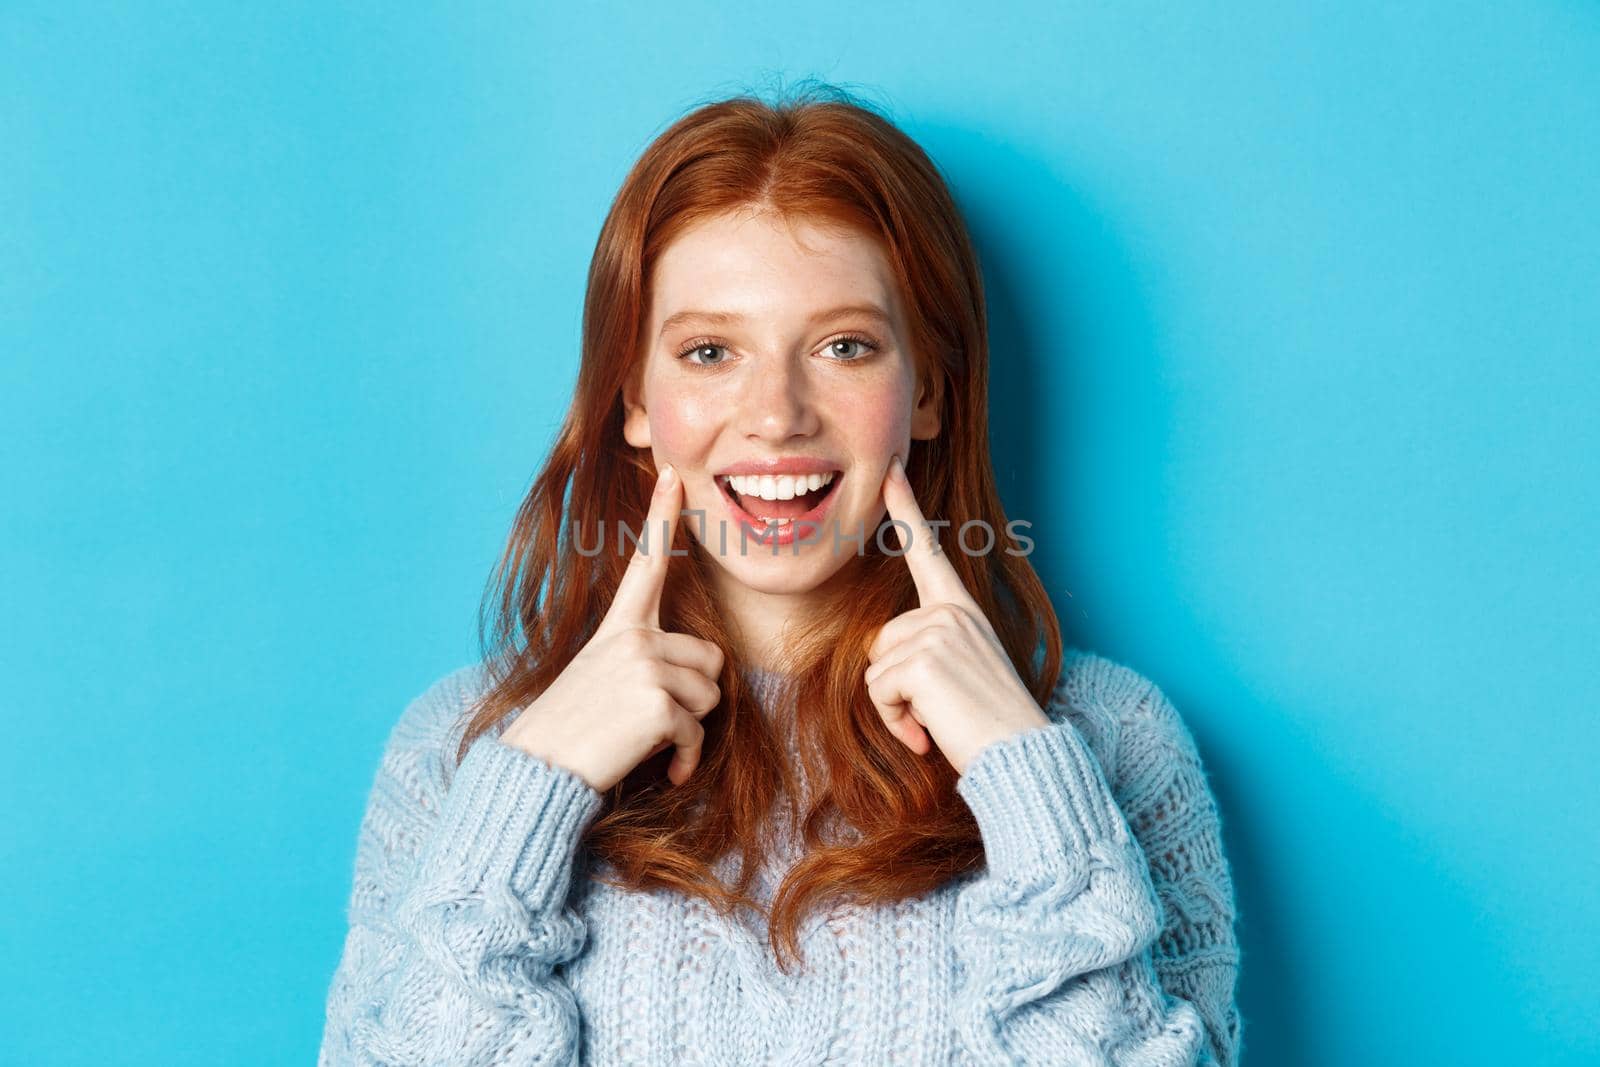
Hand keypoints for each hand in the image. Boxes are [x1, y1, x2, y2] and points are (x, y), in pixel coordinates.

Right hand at [500, 464, 723, 790]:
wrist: (537, 771)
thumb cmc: (571, 732)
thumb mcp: (600, 679)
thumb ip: (644, 662)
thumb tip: (698, 675)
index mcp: (619, 627)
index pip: (645, 563)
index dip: (659, 517)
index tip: (668, 475)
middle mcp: (635, 638)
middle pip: (711, 659)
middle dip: (696, 696)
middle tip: (653, 718)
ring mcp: (646, 667)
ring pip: (711, 697)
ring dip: (689, 728)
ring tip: (645, 738)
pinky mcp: (657, 704)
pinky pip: (699, 733)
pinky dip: (687, 760)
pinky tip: (667, 771)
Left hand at [865, 454, 1050, 774]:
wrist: (1021, 757)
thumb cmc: (990, 725)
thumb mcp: (960, 675)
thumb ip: (928, 652)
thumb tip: (884, 662)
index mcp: (962, 610)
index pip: (929, 552)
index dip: (906, 509)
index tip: (890, 468)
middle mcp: (951, 612)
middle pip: (879, 640)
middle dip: (893, 685)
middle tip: (936, 710)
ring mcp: (938, 631)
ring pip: (875, 668)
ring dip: (895, 707)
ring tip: (938, 721)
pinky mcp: (923, 660)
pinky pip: (877, 691)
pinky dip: (895, 721)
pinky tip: (929, 734)